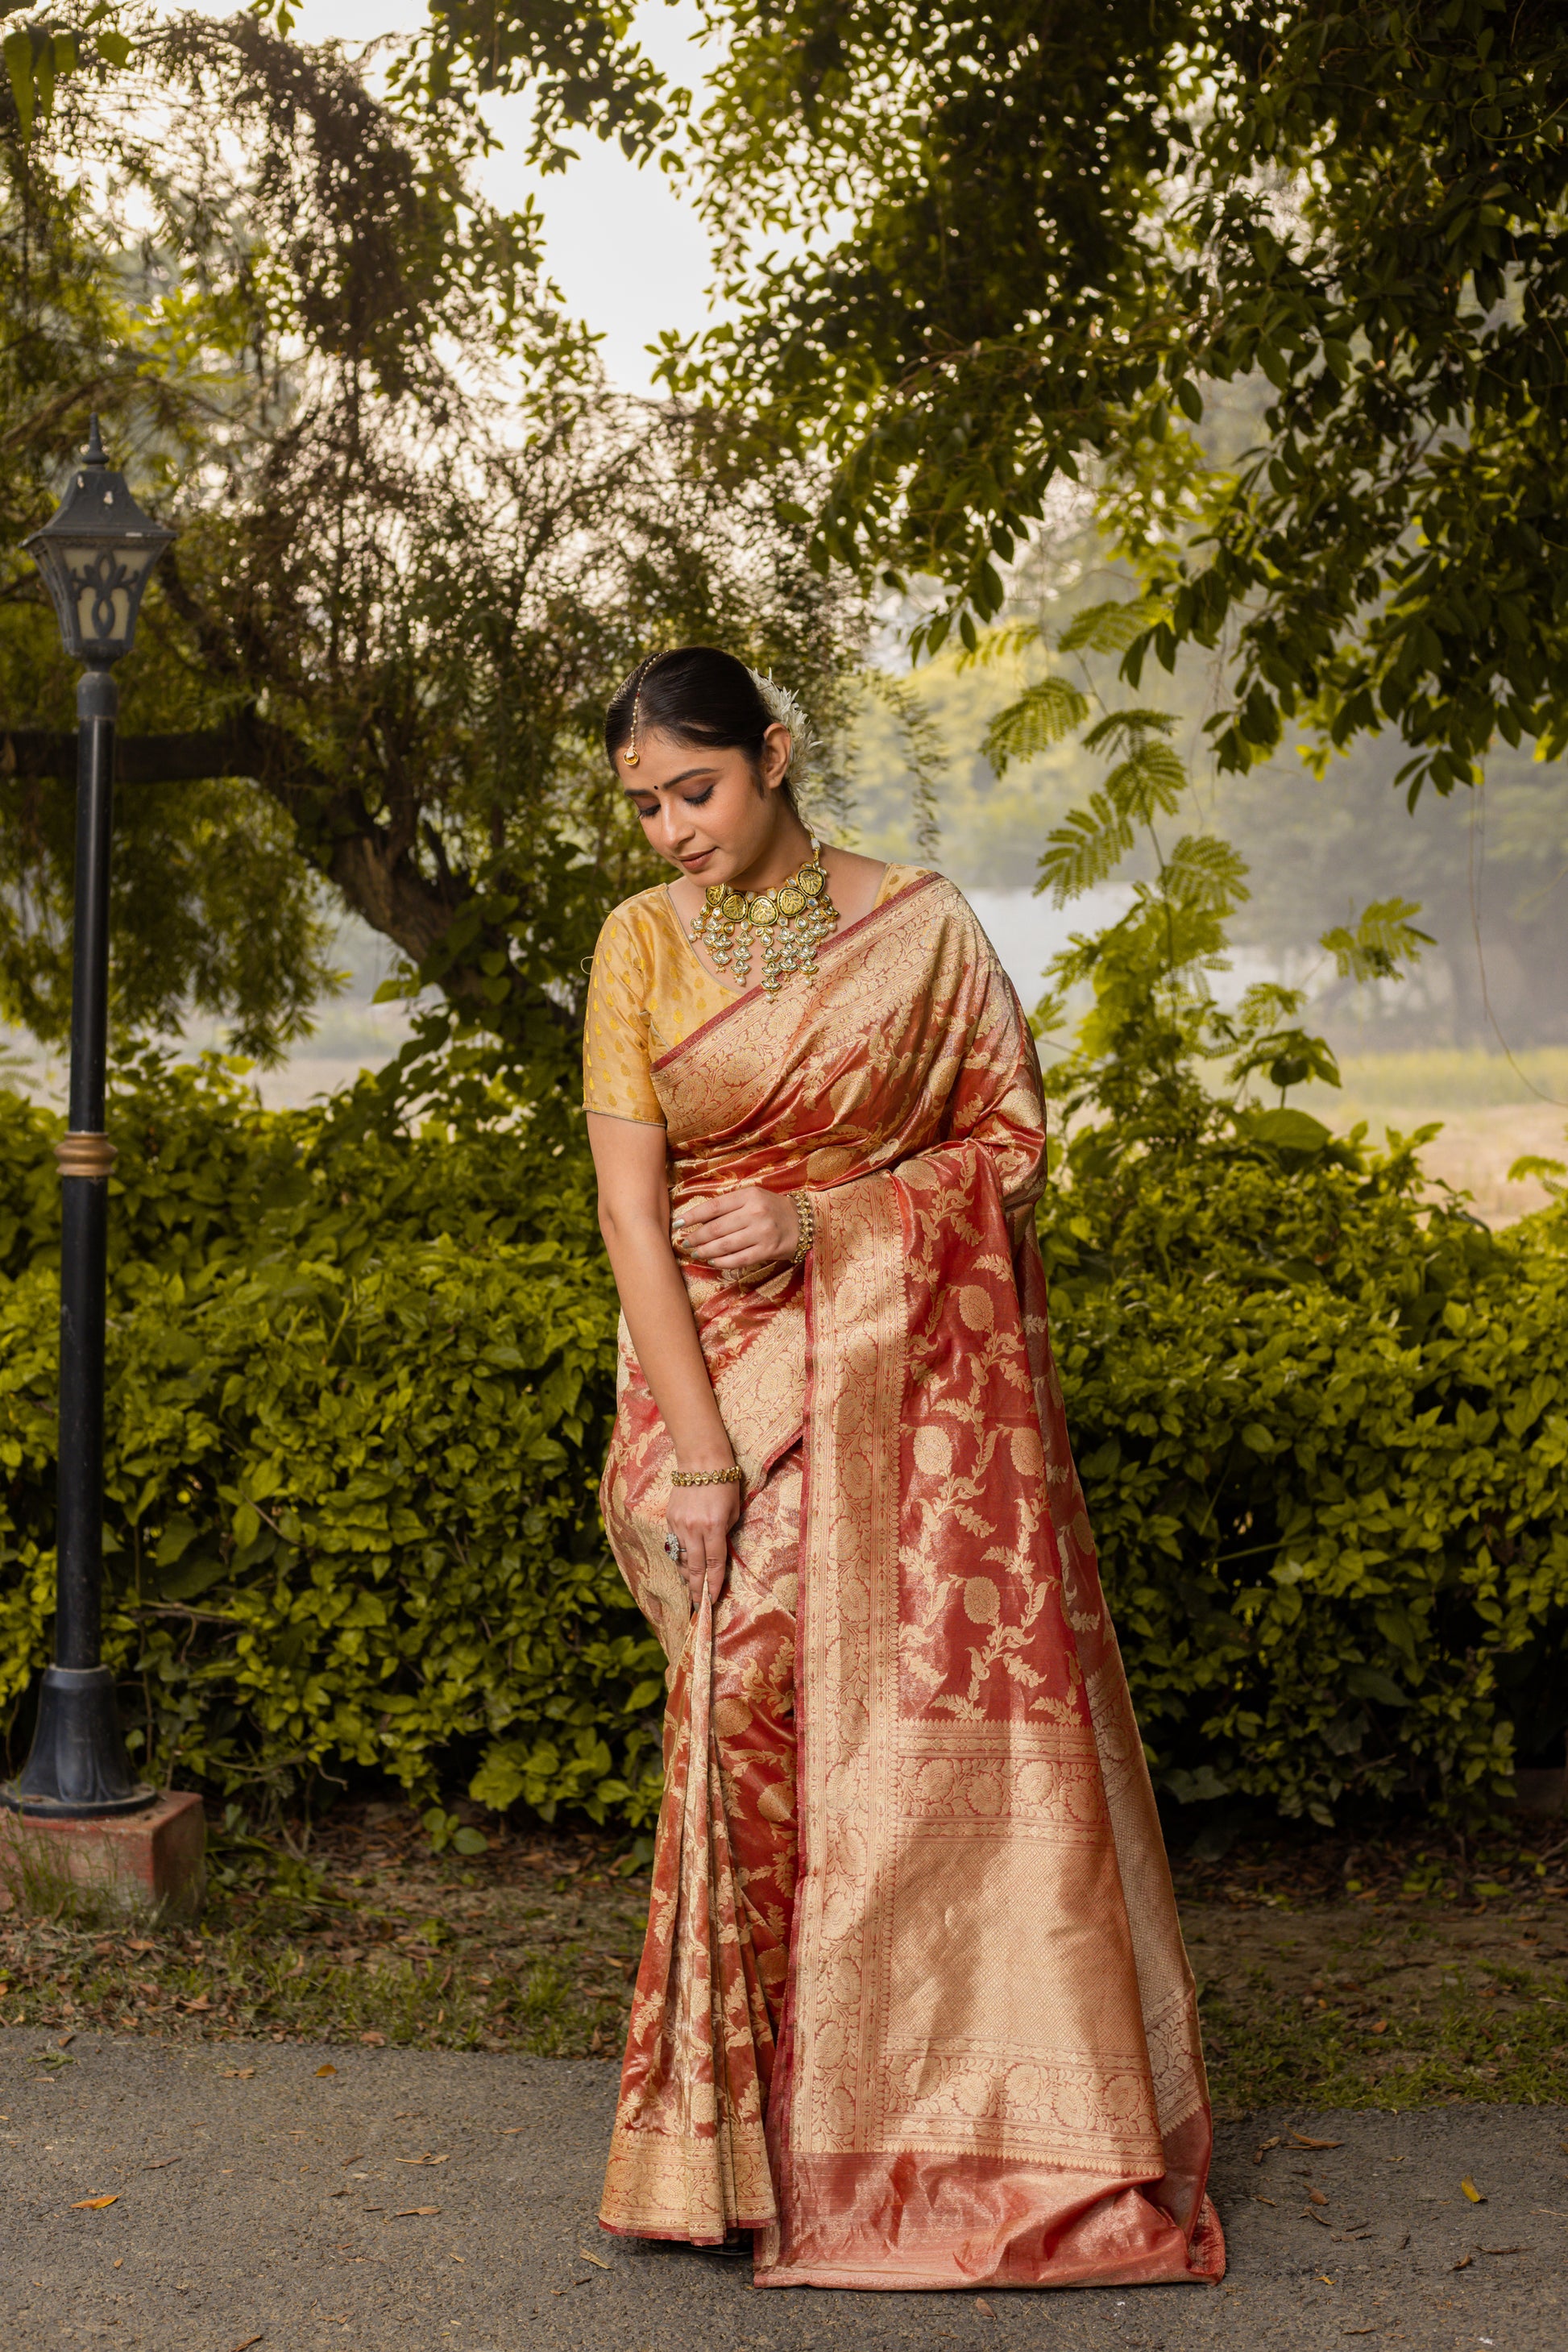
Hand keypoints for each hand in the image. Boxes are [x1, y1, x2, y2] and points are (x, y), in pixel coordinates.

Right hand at [666, 1472, 741, 1608]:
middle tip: (698, 1606)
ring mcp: (679, 1524)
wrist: (701, 1460)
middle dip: (696, 1589)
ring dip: (687, 1575)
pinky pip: (673, 1545)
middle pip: (694, 1567)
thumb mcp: (734, 1510)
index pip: (714, 1563)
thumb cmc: (725, 1483)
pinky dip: (679, 1557)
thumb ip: (726, 1533)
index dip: (714, 1584)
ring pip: (680, 1558)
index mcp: (714, 1526)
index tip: (713, 1599)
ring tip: (692, 1587)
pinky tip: (684, 1565)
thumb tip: (718, 1552)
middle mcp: (694, 1528)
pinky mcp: (670, 1518)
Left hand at [674, 1186, 799, 1270]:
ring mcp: (762, 1232)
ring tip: (696, 1252)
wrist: (804, 1222)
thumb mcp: (753, 1197)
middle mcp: (755, 1212)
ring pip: (725, 1245)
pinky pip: (739, 1259)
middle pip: (716, 1228)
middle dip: (696, 1237)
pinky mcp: (768, 1250)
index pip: (713, 1206)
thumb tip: (698, 1219)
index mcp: (749, 1195)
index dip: (692, 1216)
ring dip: (705, 1251)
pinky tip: (712, 1261)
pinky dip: (722, 1262)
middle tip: (685, 1242)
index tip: (678, 1224)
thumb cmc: (772, 1209)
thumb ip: (729, 1205)